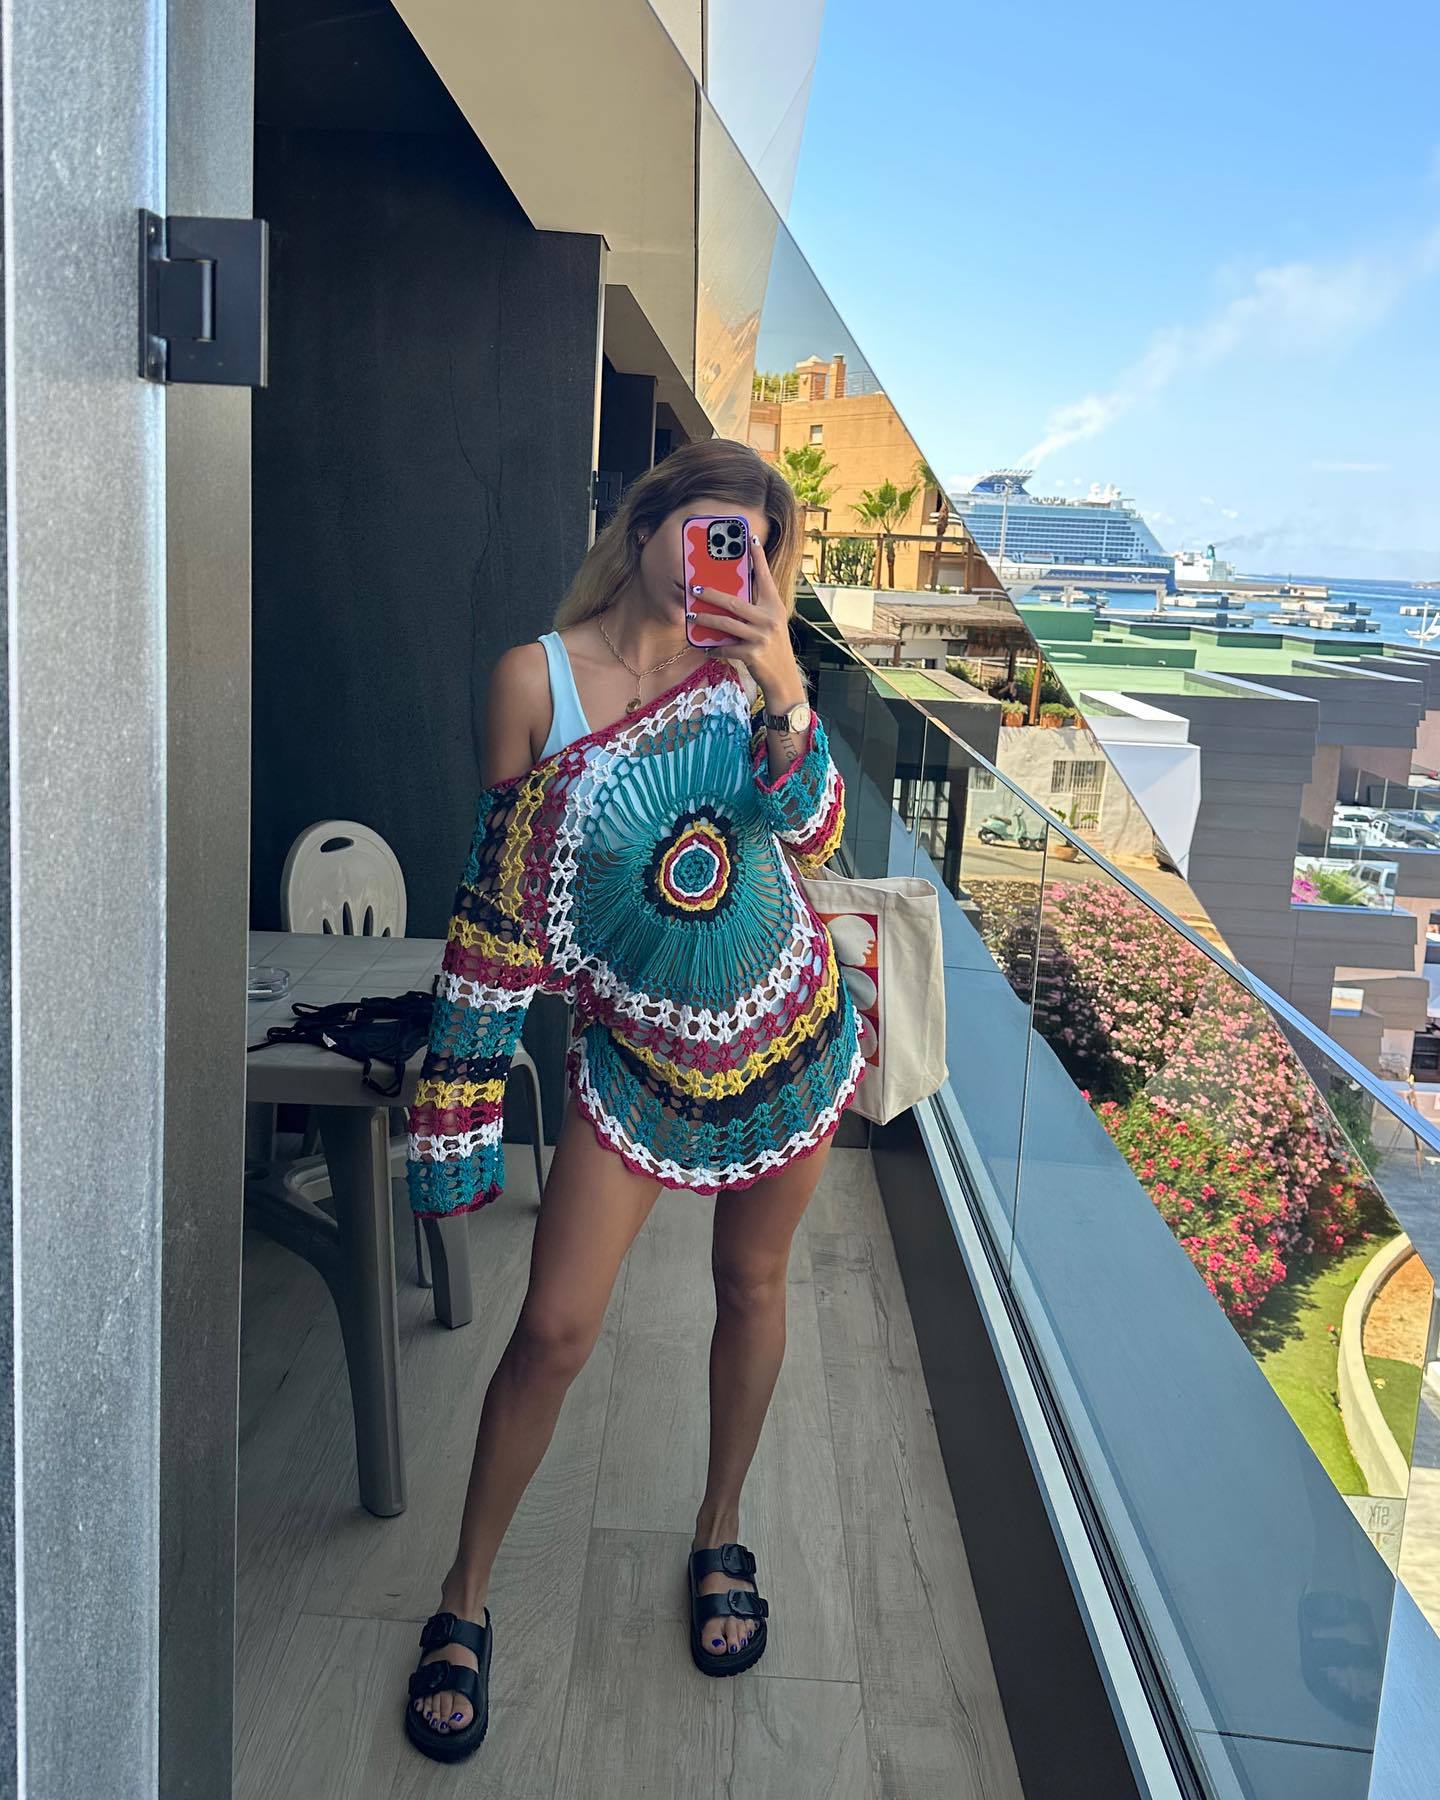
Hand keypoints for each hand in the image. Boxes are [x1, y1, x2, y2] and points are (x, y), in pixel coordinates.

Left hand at [689, 532, 802, 701]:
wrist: (783, 678)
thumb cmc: (773, 647)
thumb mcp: (771, 623)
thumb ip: (756, 609)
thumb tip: (730, 596)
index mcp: (774, 606)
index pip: (765, 577)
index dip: (758, 557)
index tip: (751, 537)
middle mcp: (770, 619)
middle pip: (734, 602)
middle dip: (711, 594)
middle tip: (694, 588)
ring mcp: (761, 637)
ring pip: (726, 624)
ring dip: (706, 619)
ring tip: (692, 614)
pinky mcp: (752, 654)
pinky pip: (726, 647)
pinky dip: (714, 647)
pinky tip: (706, 646)